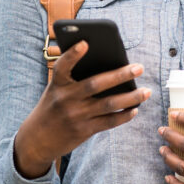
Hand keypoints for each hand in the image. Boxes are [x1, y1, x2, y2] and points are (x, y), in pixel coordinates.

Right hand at [14, 40, 149, 178]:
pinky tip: (135, 109)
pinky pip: (109, 122)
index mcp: (57, 85)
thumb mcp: (56, 91)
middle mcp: (66, 99)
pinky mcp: (84, 131)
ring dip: (131, 97)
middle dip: (120, 75)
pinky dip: (124, 116)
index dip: (72, 54)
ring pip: (109, 104)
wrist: (36, 140)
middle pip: (96, 84)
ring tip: (147, 91)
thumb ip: (75, 80)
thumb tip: (110, 69)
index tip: (85, 43)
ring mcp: (76, 116)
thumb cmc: (52, 107)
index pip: (63, 66)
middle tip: (139, 67)